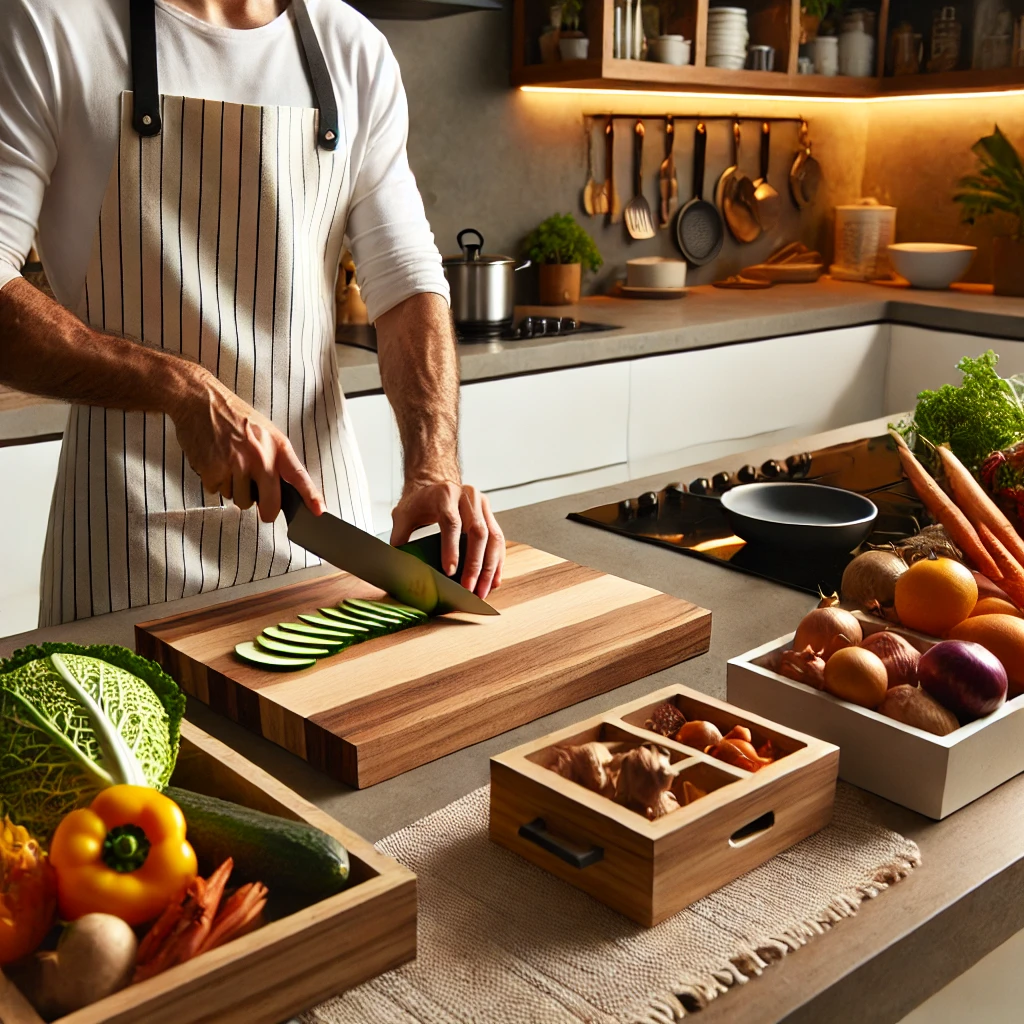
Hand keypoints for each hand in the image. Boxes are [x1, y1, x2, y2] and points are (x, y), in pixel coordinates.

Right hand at [168, 367, 324, 522]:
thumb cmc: (233, 415)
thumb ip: (275, 458)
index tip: (318, 510)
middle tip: (263, 509)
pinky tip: (215, 463)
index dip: (310, 495)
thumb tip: (281, 488)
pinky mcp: (213, 470)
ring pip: (240, 500)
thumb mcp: (265, 431)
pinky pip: (219, 492)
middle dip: (266, 510)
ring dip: (236, 490)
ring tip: (230, 466)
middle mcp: (259, 456)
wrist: (200, 401)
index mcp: (276, 445)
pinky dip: (216, 483)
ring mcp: (236, 464)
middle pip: (269, 502)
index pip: (298, 475)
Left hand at [390, 480, 504, 597]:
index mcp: (445, 494)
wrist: (434, 484)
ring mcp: (482, 505)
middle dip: (474, 565)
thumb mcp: (403, 516)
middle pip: (477, 531)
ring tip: (482, 591)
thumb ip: (400, 538)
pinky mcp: (490, 514)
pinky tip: (493, 580)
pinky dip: (496, 562)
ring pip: (493, 538)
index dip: (452, 548)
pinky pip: (498, 540)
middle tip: (468, 589)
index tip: (450, 571)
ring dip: (489, 568)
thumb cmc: (419, 502)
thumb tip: (397, 566)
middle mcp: (467, 496)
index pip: (451, 522)